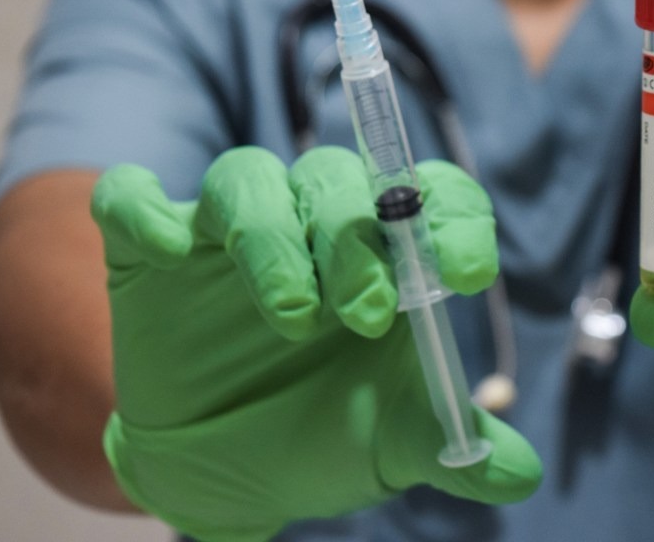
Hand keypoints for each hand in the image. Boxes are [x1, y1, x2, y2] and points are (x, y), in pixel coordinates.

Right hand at [91, 146, 539, 541]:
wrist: (226, 464)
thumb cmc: (323, 429)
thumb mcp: (393, 442)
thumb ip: (456, 448)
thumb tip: (521, 474)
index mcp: (383, 249)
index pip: (429, 194)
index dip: (454, 219)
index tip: (467, 273)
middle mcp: (310, 221)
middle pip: (337, 179)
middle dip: (357, 241)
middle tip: (371, 315)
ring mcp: (226, 229)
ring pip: (247, 178)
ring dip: (273, 238)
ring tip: (294, 315)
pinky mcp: (148, 249)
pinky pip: (131, 199)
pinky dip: (144, 211)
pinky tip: (170, 251)